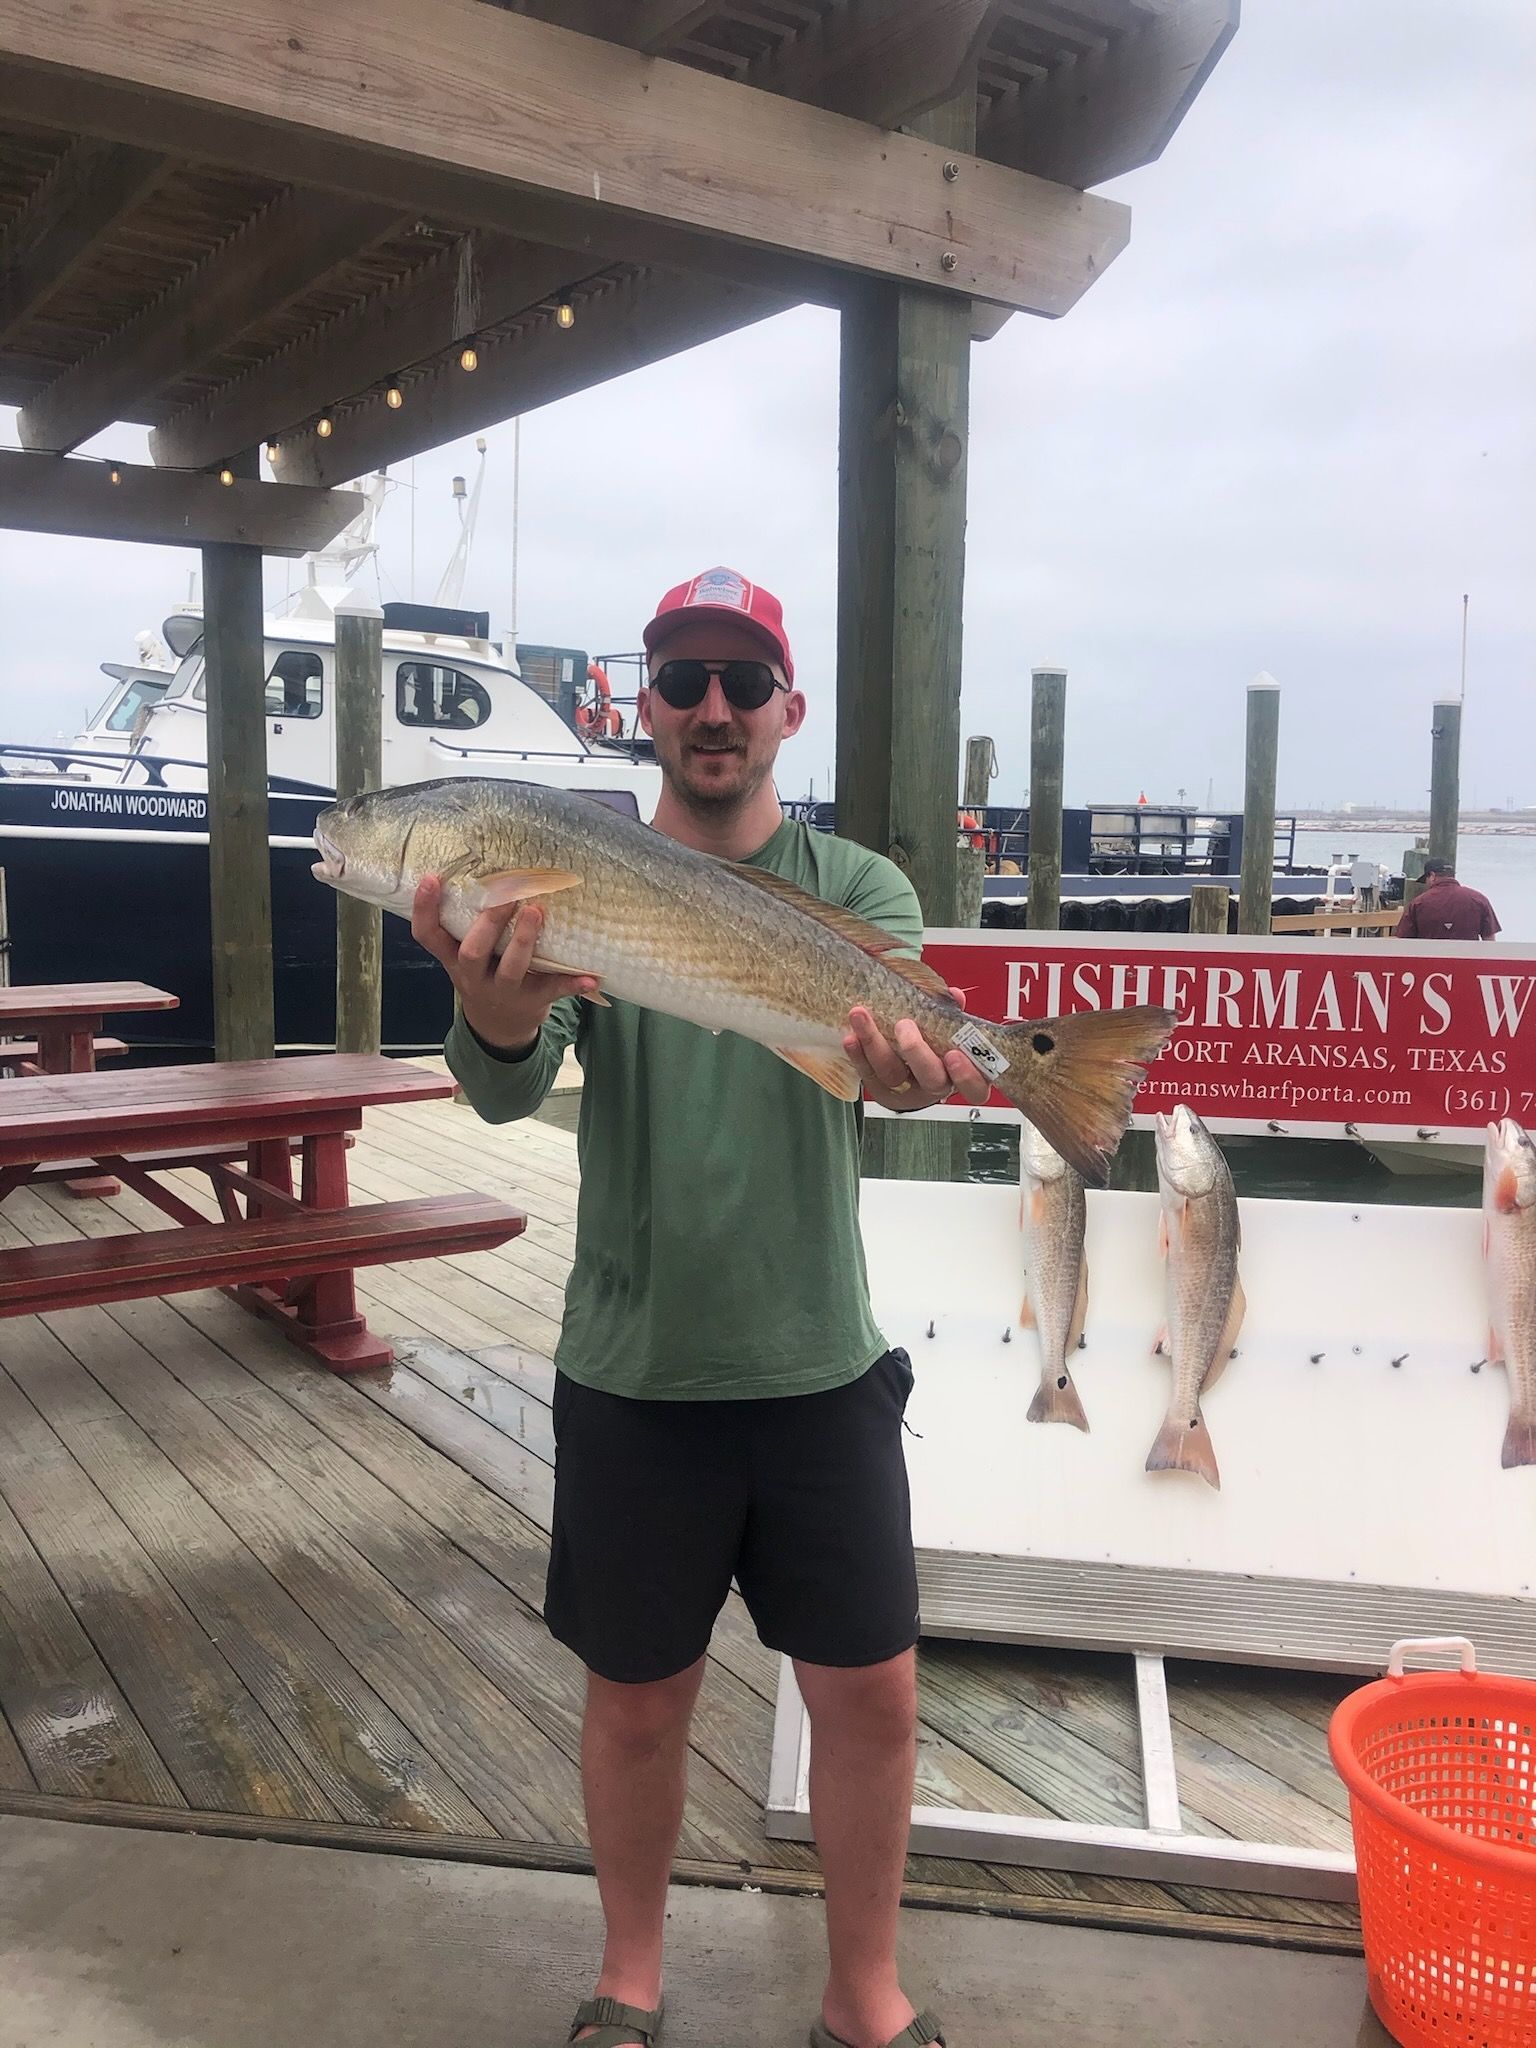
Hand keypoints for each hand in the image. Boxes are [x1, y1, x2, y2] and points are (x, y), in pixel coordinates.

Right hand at [411, 877, 599, 1051]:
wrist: (498, 1028)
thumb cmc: (484, 975)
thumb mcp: (465, 956)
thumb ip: (468, 925)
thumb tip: (491, 873)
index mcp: (454, 960)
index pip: (429, 936)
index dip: (425, 909)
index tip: (431, 878)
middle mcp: (474, 977)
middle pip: (473, 952)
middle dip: (489, 923)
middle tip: (506, 894)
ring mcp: (503, 991)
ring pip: (510, 969)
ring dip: (524, 941)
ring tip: (536, 912)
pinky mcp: (533, 1001)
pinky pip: (554, 991)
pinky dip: (573, 983)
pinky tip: (592, 975)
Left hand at [842, 1006, 991, 1112]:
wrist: (915, 1067)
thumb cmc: (939, 1043)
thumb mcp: (951, 1027)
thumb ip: (953, 1012)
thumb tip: (953, 994)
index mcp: (963, 1075)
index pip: (975, 1088)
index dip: (966, 1076)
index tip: (954, 1054)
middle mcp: (937, 1087)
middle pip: (931, 1079)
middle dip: (916, 1052)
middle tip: (904, 1026)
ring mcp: (908, 1092)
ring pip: (892, 1075)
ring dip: (875, 1044)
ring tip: (861, 1017)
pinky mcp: (883, 1091)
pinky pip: (869, 1075)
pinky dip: (858, 1055)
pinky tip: (852, 1037)